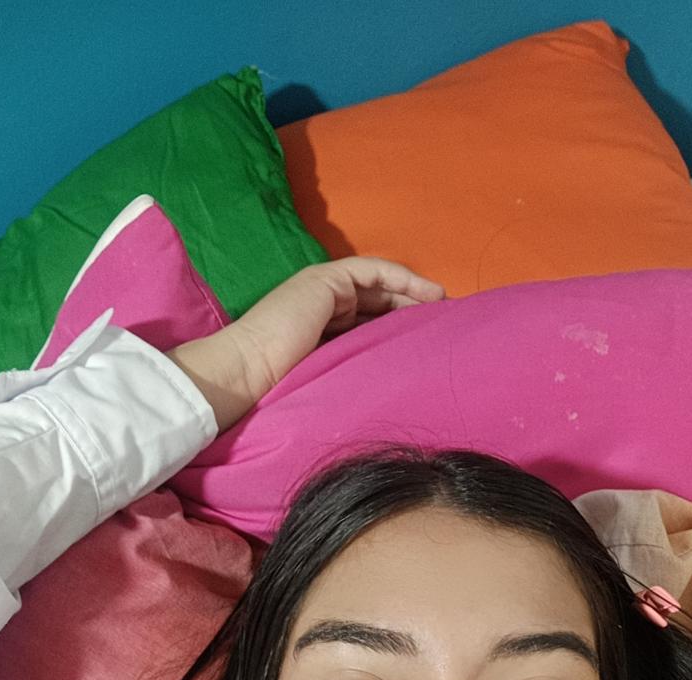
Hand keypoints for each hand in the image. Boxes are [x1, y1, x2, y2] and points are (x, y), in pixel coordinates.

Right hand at [166, 257, 444, 431]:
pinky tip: (427, 293)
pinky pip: (372, 271)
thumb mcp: (326, 383)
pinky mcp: (324, 279)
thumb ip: (350, 376)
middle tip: (443, 324)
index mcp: (318, 332)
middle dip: (409, 309)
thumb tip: (390, 396)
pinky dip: (401, 277)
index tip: (426, 344)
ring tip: (443, 307)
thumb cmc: (278, 391)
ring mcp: (321, 290)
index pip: (365, 323)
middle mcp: (321, 307)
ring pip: (376, 285)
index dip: (396, 329)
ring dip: (412, 292)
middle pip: (375, 302)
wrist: (248, 374)